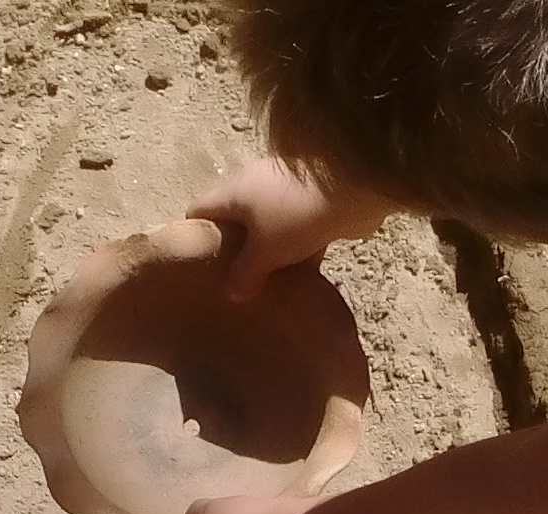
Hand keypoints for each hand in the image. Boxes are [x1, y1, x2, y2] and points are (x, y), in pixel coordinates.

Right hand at [189, 158, 394, 300]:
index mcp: (231, 192)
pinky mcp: (310, 200)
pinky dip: (294, 248)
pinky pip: (293, 228)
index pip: (196, 213)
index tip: (197, 268)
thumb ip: (243, 274)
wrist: (355, 188)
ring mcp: (282, 191)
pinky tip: (298, 275)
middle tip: (232, 282)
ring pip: (264, 226)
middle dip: (233, 250)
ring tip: (263, 285)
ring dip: (266, 251)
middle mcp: (251, 185)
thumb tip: (232, 294)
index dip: (192, 239)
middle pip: (231, 220)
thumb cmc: (296, 216)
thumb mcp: (264, 253)